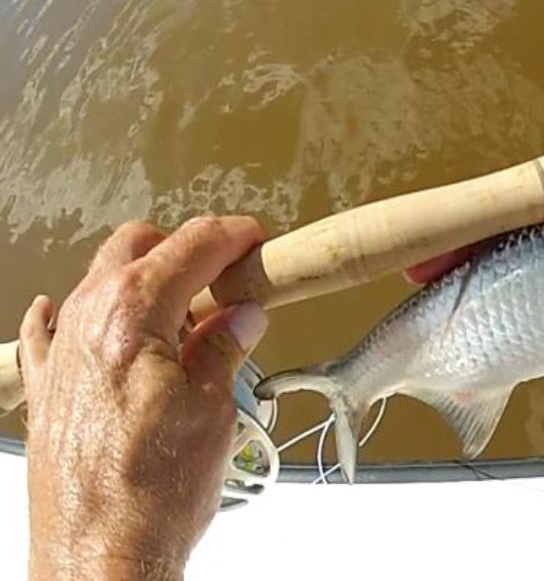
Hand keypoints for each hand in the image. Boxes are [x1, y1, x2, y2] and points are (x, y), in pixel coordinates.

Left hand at [21, 218, 268, 579]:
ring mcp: (58, 354)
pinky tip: (109, 328)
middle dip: (187, 250)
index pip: (191, 245)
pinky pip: (54, 327)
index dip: (233, 236)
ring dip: (147, 282)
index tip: (255, 241)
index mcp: (132, 315)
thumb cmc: (152, 494)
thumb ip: (226, 346)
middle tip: (229, 277)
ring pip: (99, 281)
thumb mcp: (215, 408)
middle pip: (137, 247)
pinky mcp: (47, 389)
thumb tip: (243, 315)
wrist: (101, 554)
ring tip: (191, 316)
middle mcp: (83, 322)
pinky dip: (85, 315)